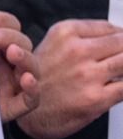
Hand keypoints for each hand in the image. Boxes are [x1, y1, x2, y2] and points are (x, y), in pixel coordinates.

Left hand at [0, 10, 38, 122]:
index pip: (12, 27)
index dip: (3, 22)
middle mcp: (11, 63)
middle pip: (23, 44)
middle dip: (8, 37)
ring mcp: (15, 84)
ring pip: (32, 68)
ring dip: (24, 57)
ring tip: (11, 52)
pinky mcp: (14, 105)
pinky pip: (31, 99)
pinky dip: (32, 89)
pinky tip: (27, 80)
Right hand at [15, 19, 122, 138]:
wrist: (25, 110)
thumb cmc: (38, 80)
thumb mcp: (51, 44)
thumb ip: (82, 38)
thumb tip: (116, 36)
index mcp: (64, 33)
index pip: (109, 27)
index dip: (120, 36)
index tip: (120, 43)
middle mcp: (76, 51)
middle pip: (122, 42)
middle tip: (119, 58)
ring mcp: (87, 74)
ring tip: (117, 72)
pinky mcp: (96, 98)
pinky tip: (117, 84)